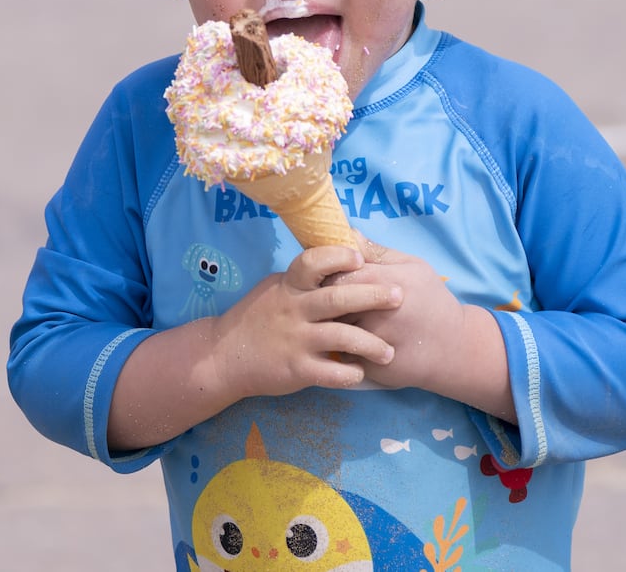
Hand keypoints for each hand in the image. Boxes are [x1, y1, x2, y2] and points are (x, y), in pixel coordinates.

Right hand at [214, 244, 402, 398]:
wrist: (225, 355)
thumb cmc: (258, 316)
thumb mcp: (276, 287)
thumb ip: (304, 276)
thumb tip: (342, 253)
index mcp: (290, 285)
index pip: (313, 262)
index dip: (338, 258)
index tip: (361, 258)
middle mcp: (294, 309)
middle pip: (338, 298)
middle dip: (373, 296)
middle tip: (399, 296)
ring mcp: (295, 340)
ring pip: (341, 337)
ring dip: (370, 343)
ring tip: (390, 351)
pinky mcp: (296, 369)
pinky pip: (330, 372)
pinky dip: (349, 373)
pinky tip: (362, 373)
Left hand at [328, 235, 515, 421]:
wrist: (454, 347)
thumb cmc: (431, 300)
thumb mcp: (414, 267)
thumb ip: (378, 252)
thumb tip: (348, 233)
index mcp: (384, 282)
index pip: (337, 273)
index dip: (332, 276)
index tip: (336, 278)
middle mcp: (376, 312)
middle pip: (331, 302)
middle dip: (329, 301)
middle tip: (340, 302)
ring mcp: (373, 341)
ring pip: (334, 328)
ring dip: (334, 324)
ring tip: (348, 322)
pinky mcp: (371, 366)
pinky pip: (343, 353)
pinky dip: (345, 348)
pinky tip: (356, 343)